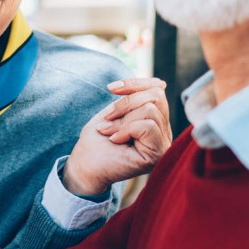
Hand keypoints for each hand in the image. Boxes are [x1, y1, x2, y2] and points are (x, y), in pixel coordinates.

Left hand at [62, 78, 172, 196]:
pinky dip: (126, 129)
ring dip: (122, 120)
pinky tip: (115, 140)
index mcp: (155, 120)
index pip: (158, 89)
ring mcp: (163, 144)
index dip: (134, 84)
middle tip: (107, 119)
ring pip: (151, 110)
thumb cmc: (96, 140)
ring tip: (108, 132)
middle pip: (156, 96)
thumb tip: (161, 83)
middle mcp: (164, 132)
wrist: (84, 166)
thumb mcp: (115, 111)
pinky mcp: (158, 154)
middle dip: (126, 103)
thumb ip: (137, 98)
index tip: (111, 88)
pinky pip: (148, 126)